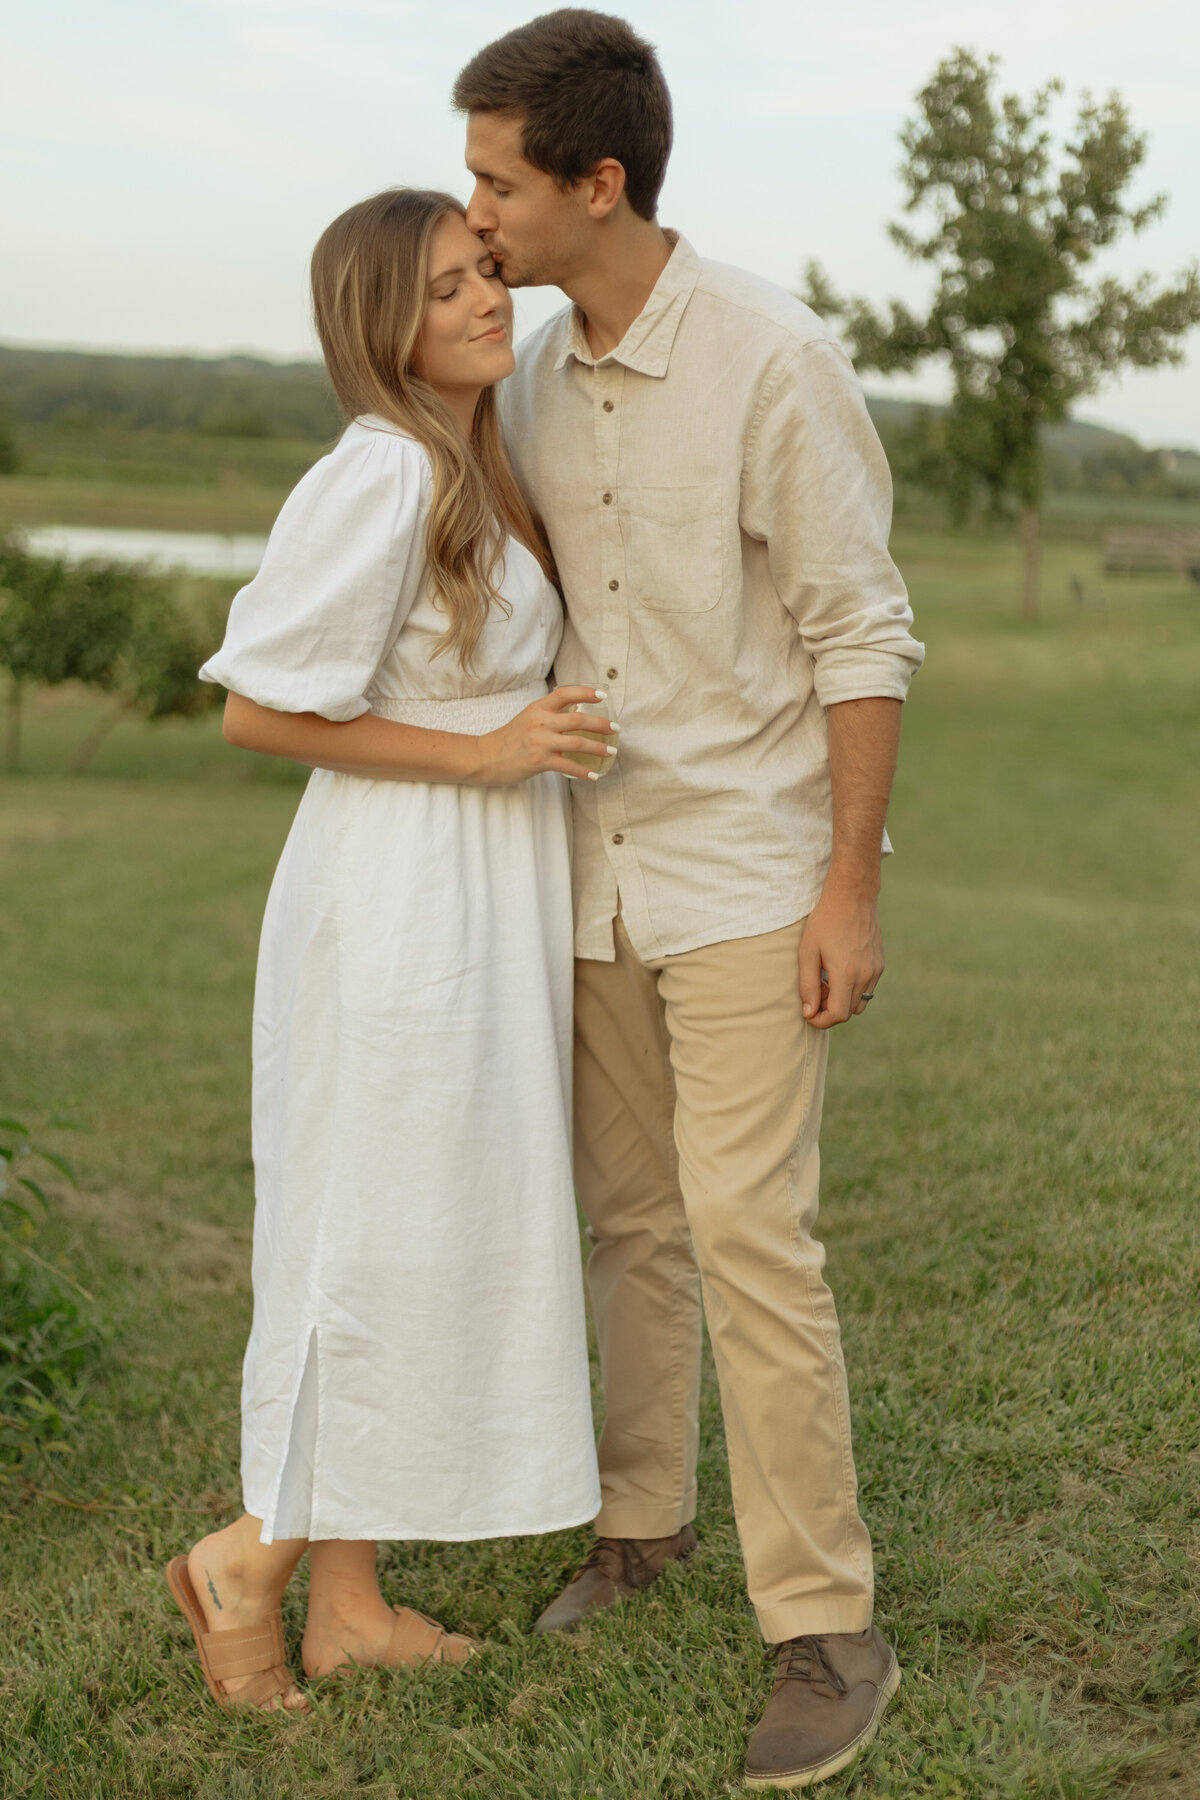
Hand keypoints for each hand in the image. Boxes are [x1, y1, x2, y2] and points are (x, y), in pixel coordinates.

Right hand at [476, 687, 618, 785]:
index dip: (586, 692)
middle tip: (615, 728)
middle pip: (578, 719)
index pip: (565, 693)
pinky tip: (594, 775)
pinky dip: (583, 771)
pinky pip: (568, 766)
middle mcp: (540, 721)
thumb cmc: (507, 740)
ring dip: (599, 747)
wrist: (485, 758)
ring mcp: (540, 742)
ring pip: (578, 742)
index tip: (603, 695)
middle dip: (601, 724)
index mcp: (537, 708)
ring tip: (611, 751)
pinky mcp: (539, 761)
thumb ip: (548, 715)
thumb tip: (574, 711)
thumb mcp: (527, 719)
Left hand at [797, 886, 882, 1028]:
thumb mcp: (808, 952)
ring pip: (860, 1003)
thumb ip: (808, 985)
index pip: (838, 1015)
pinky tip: (839, 971)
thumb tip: (809, 1013)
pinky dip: (852, 990)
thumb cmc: (825, 922)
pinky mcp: (880, 965)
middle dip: (829, 1010)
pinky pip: (867, 989)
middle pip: (849, 1012)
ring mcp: (875, 971)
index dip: (821, 1021)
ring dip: (842, 1001)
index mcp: (846, 975)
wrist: (853, 897)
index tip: (808, 1013)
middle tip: (815, 991)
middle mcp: (865, 976)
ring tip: (827, 981)